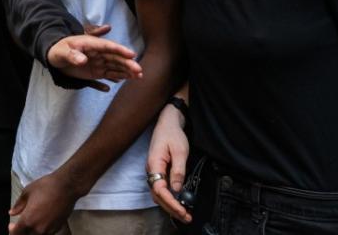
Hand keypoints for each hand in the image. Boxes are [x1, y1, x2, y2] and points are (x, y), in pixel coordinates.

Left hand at [8, 171, 78, 234]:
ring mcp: (49, 230)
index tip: (11, 225)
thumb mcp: (27, 192)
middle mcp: (38, 228)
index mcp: (28, 219)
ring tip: (30, 224)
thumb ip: (19, 205)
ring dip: (31, 232)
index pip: (16, 233)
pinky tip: (41, 223)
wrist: (66, 187)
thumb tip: (12, 212)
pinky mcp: (58, 228)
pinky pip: (47, 234)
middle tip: (19, 225)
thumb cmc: (46, 187)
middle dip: (21, 233)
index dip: (12, 230)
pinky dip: (41, 231)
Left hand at [47, 25, 141, 90]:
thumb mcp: (62, 52)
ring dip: (126, 71)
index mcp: (91, 44)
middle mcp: (98, 53)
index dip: (120, 50)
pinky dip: (118, 77)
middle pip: (115, 58)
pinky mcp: (96, 72)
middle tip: (139, 70)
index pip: (108, 46)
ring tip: (138, 76)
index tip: (132, 54)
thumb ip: (72, 55)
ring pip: (115, 67)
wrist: (54, 57)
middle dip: (128, 63)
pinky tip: (126, 81)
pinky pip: (109, 75)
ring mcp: (98, 63)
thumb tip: (83, 60)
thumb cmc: (58, 50)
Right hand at [146, 103, 190, 222]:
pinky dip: (169, 198)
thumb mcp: (180, 151)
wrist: (168, 121)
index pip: (159, 189)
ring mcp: (154, 170)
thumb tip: (176, 189)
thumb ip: (178, 170)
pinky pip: (161, 188)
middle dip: (171, 208)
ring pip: (159, 193)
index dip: (170, 201)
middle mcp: (151, 169)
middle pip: (157, 195)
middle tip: (186, 217)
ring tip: (184, 213)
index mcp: (154, 164)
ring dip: (170, 205)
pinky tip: (178, 202)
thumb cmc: (172, 133)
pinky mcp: (159, 170)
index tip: (181, 209)